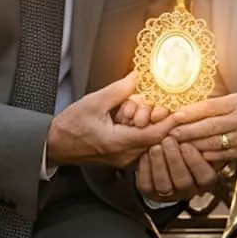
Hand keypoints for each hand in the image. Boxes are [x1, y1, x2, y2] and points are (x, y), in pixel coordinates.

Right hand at [47, 71, 176, 168]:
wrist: (55, 144)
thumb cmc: (70, 126)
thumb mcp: (94, 102)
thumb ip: (119, 90)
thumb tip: (138, 77)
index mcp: (118, 143)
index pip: (154, 135)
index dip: (170, 122)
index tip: (181, 110)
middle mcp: (124, 156)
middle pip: (154, 137)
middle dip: (153, 117)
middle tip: (140, 102)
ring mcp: (124, 160)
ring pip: (147, 140)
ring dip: (144, 123)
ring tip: (126, 110)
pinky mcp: (122, 159)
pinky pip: (139, 144)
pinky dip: (138, 129)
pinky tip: (125, 118)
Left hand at [135, 136, 219, 202]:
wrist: (162, 156)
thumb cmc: (185, 145)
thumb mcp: (196, 141)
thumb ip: (198, 138)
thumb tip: (196, 127)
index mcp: (205, 180)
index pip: (206, 177)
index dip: (195, 161)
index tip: (185, 144)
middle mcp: (188, 191)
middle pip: (183, 182)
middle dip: (174, 159)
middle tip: (168, 140)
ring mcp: (168, 194)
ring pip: (164, 185)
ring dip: (159, 164)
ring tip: (156, 146)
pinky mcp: (149, 192)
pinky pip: (147, 184)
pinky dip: (146, 168)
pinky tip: (146, 154)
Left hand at [169, 93, 236, 162]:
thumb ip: (225, 104)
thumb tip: (199, 106)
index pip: (210, 107)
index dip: (190, 112)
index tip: (175, 115)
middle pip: (208, 126)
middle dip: (186, 130)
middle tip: (169, 132)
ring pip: (212, 143)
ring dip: (192, 145)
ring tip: (176, 145)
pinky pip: (221, 156)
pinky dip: (205, 156)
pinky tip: (194, 156)